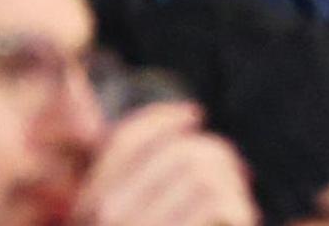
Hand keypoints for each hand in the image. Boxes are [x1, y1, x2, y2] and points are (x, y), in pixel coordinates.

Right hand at [75, 101, 254, 225]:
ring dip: (231, 184)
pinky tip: (241, 218)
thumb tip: (179, 127)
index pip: (124, 142)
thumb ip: (137, 190)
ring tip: (240, 203)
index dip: (162, 118)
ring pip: (202, 174)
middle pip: (176, 153)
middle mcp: (104, 214)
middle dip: (216, 155)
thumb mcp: (126, 216)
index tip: (193, 113)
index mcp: (87, 208)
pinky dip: (240, 208)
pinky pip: (217, 203)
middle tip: (237, 173)